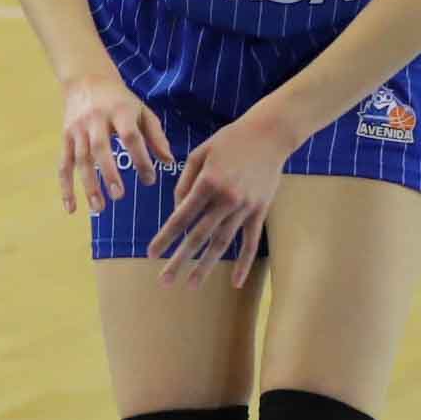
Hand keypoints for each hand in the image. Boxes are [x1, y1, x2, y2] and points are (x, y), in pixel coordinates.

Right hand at [56, 72, 173, 216]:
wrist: (86, 80)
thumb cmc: (120, 101)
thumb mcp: (142, 112)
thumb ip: (156, 136)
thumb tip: (169, 162)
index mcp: (120, 111)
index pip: (131, 136)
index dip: (140, 158)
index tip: (150, 180)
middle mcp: (96, 119)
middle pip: (100, 147)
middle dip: (109, 172)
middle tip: (119, 196)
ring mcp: (78, 129)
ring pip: (81, 159)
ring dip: (88, 184)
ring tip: (98, 208)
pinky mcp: (65, 137)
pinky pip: (64, 164)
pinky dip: (65, 187)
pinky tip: (71, 208)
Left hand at [144, 97, 297, 285]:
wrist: (269, 134)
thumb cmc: (230, 141)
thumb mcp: (199, 153)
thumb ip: (184, 182)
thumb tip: (177, 209)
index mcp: (207, 183)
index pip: (181, 217)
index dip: (165, 237)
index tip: (151, 253)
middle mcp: (226, 199)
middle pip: (198, 236)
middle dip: (179, 260)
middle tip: (164, 281)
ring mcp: (245, 207)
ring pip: (222, 243)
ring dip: (205, 266)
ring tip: (191, 285)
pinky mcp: (260, 211)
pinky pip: (251, 242)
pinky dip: (244, 263)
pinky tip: (235, 281)